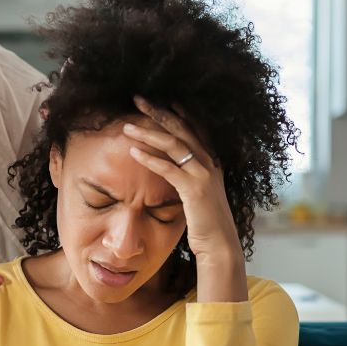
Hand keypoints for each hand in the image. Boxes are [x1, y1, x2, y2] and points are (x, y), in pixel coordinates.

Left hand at [124, 96, 246, 302]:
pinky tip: (133, 152)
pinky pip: (168, 168)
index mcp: (212, 162)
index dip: (182, 112)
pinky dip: (150, 158)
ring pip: (173, 144)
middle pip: (182, 129)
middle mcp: (210, 163)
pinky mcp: (194, 190)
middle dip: (158, 112)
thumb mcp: (201, 195)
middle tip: (138, 99)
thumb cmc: (207, 224)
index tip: (165, 100)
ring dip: (148, 132)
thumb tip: (179, 172)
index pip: (197, 129)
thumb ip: (192, 180)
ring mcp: (203, 175)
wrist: (220, 246)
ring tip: (126, 126)